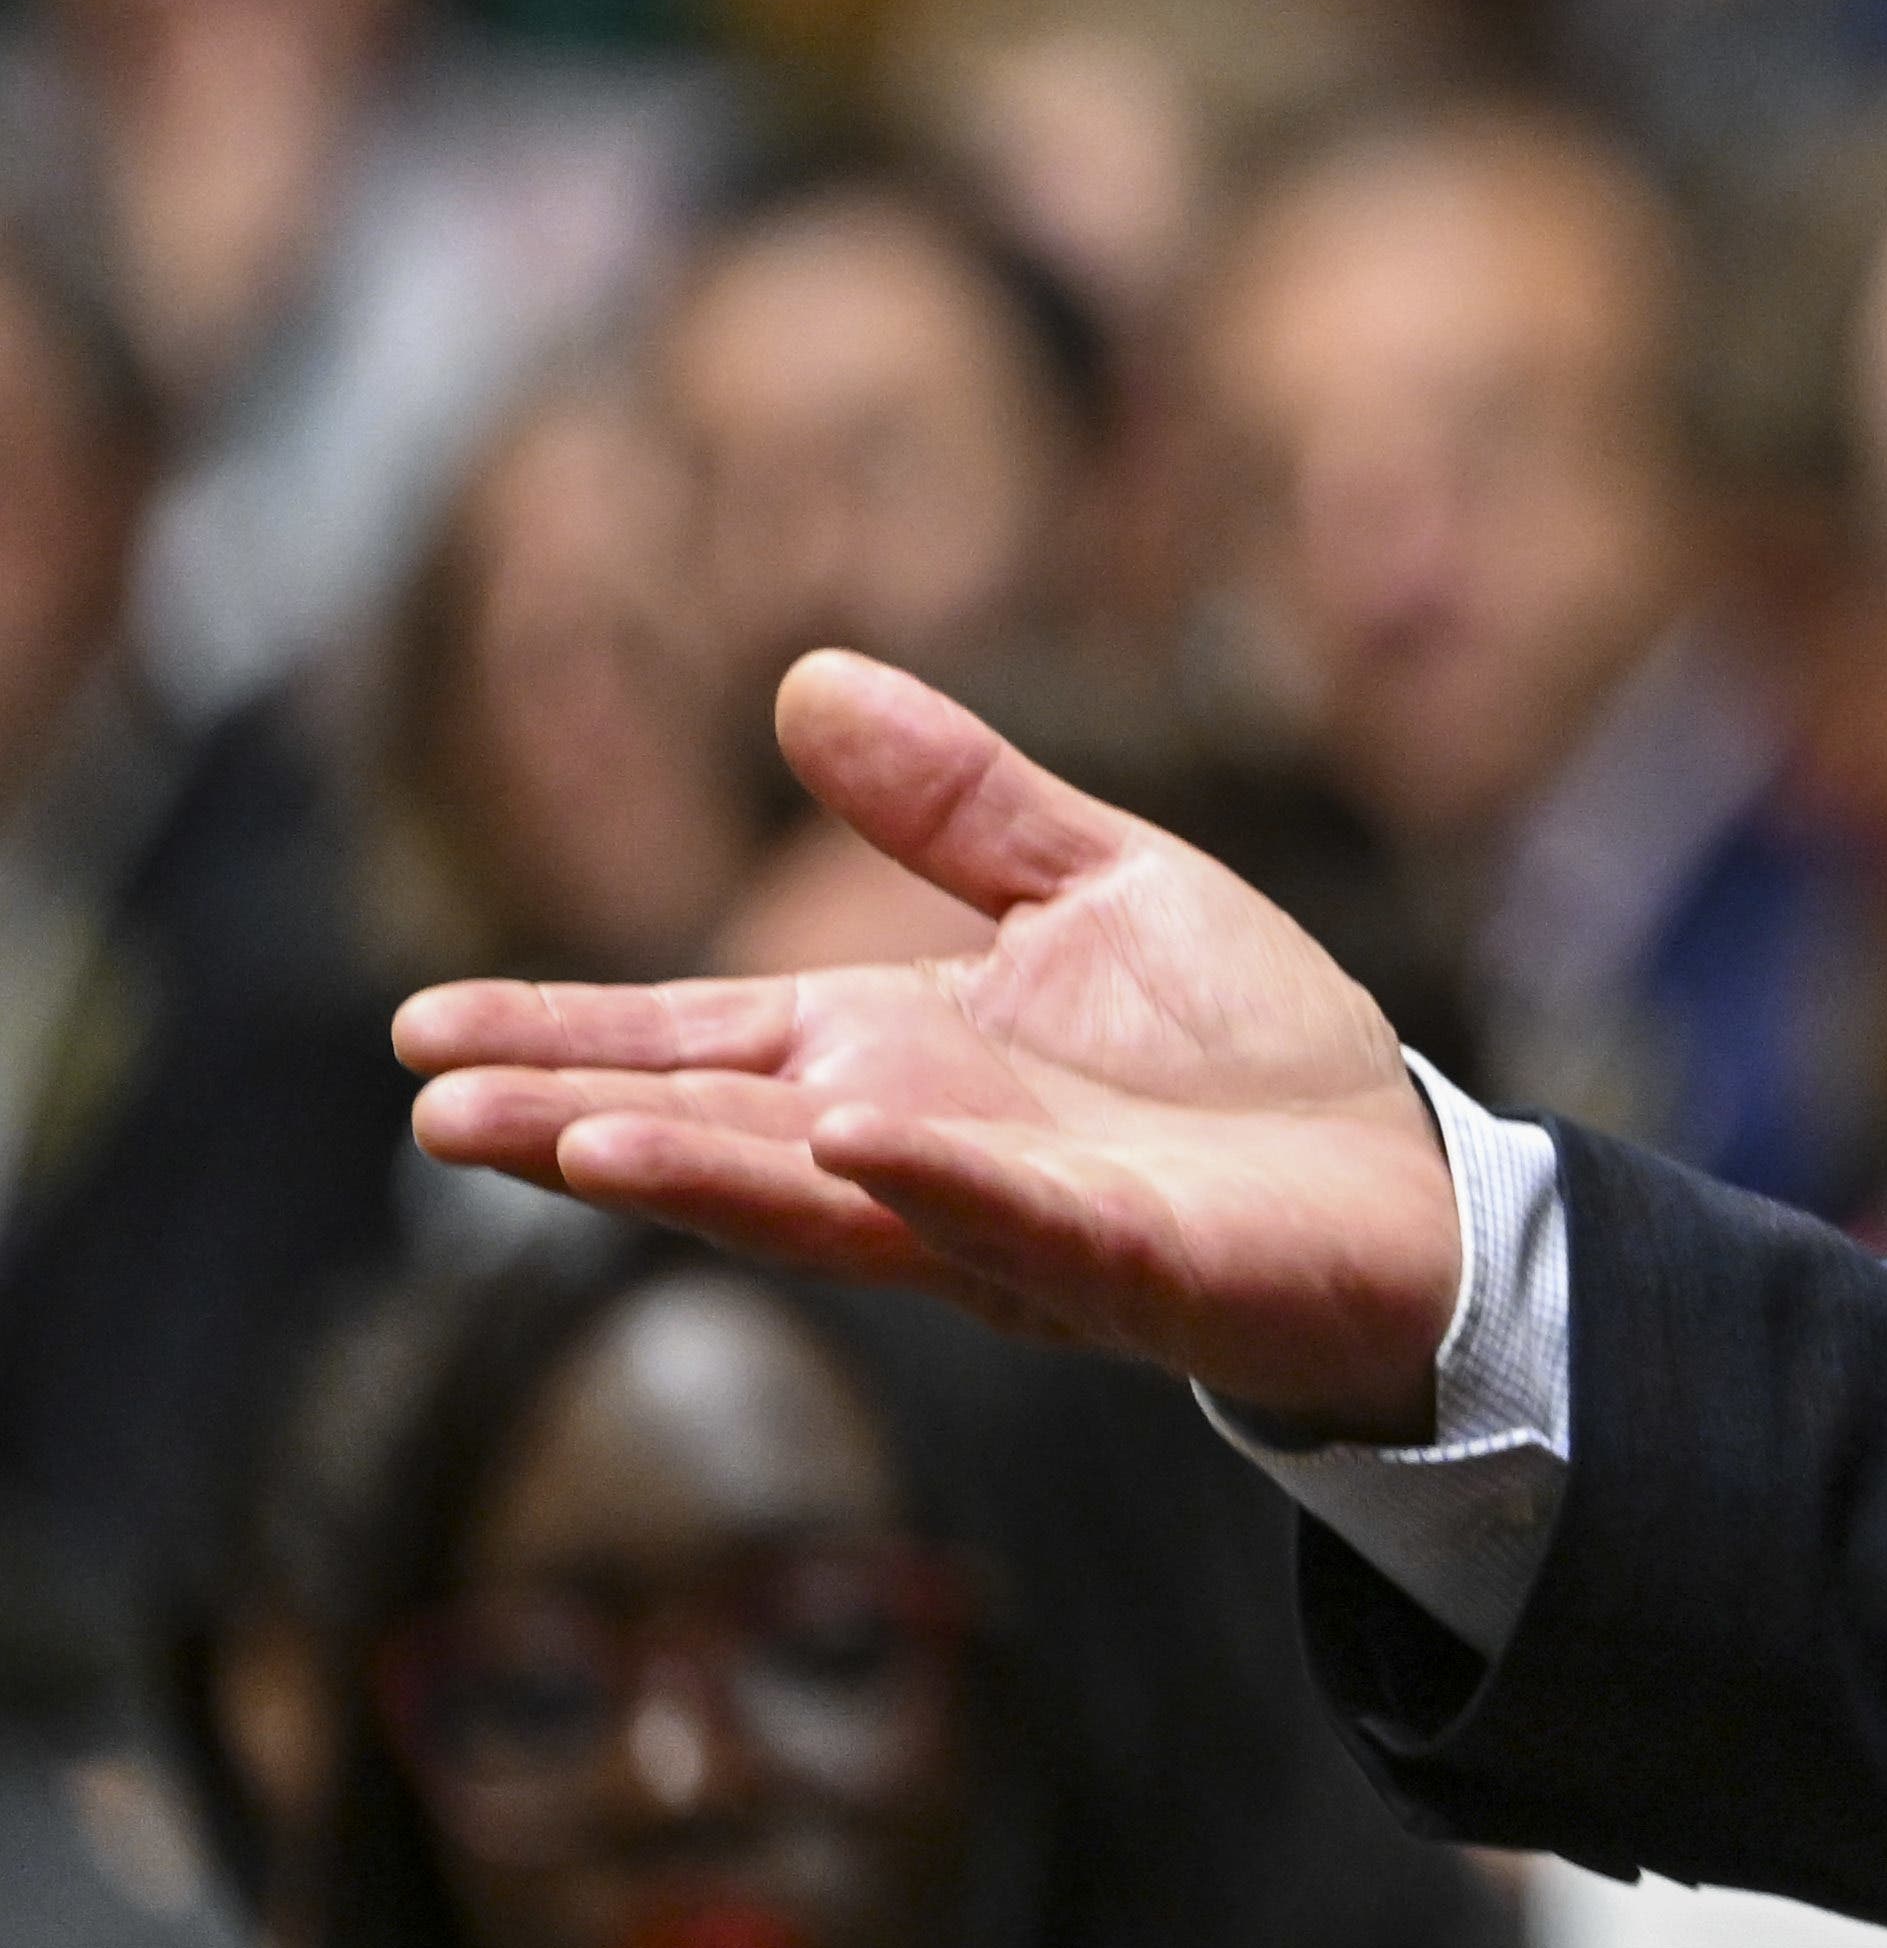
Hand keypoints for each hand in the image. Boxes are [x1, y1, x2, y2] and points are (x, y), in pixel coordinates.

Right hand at [401, 655, 1471, 1442]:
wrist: (1406, 1182)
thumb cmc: (1245, 1053)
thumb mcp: (1101, 887)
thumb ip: (959, 806)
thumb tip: (807, 682)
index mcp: (899, 1059)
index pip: (702, 1043)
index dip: (567, 1035)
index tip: (418, 1033)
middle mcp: (923, 1153)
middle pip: (726, 1132)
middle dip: (583, 1120)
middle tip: (438, 1112)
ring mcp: (1017, 1220)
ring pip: (835, 1201)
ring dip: (710, 1171)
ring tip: (577, 1139)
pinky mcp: (1132, 1265)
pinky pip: (1025, 1224)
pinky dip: (941, 1186)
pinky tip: (861, 1143)